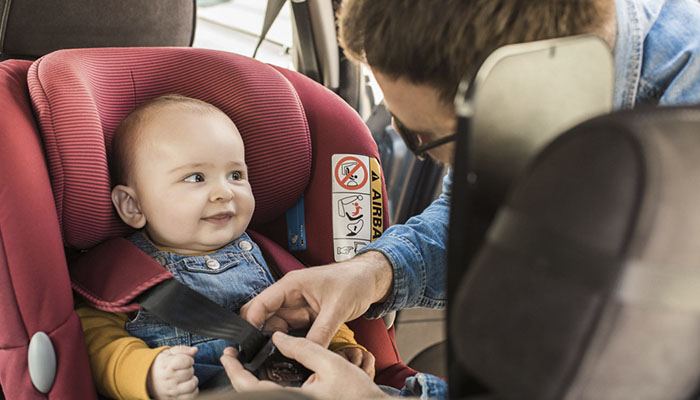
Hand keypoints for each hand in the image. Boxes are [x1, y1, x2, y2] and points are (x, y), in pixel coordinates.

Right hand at [147, 346, 198, 399]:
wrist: (148, 380)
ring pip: (192, 384)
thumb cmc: (162, 365)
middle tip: (183, 369)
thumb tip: (194, 350)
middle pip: (190, 372)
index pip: (185, 361)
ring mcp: (172, 391)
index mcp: (166, 366)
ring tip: (186, 378)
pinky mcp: (175, 399)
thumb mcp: (168, 353)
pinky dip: (193, 390)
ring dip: (192, 380)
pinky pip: (192, 395)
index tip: (186, 360)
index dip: (189, 359)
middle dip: (189, 368)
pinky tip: (186, 386)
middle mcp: (168, 380)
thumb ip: (182, 350)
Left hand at [220, 332, 388, 398]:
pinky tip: (267, 373)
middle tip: (233, 356)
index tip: (228, 355)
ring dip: (250, 381)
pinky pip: (276, 396)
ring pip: (263, 394)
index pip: (250, 387)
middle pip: (252, 392)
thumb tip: (278, 338)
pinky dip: (265, 385)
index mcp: (293, 398)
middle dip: (238, 374)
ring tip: (246, 361)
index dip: (234, 370)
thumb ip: (303, 348)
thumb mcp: (331, 363)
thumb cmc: (356, 392)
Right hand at [241, 251, 392, 346]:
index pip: (261, 303)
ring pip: (277, 326)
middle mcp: (290, 295)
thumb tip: (307, 351)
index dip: (252, 322)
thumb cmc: (354, 281)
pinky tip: (293, 350)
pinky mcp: (306, 315)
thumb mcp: (337, 308)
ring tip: (281, 353)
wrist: (370, 280)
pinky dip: (291, 341)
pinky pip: (292, 331)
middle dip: (261, 334)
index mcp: (291, 285)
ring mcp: (297, 306)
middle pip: (264, 316)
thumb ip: (320, 332)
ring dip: (277, 339)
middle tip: (263, 352)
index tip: (249, 342)